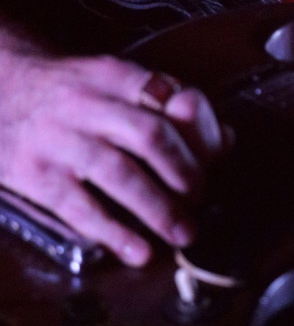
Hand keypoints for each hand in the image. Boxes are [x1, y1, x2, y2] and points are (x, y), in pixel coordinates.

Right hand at [0, 48, 228, 264]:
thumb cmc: (68, 92)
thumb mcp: (113, 82)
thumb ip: (168, 108)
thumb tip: (226, 139)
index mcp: (114, 75)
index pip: (170, 98)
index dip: (200, 133)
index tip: (217, 159)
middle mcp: (87, 103)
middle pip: (150, 135)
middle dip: (185, 172)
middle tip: (201, 198)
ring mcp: (60, 139)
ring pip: (120, 173)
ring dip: (159, 207)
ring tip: (183, 231)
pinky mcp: (36, 174)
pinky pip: (81, 207)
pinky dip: (115, 232)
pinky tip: (138, 250)